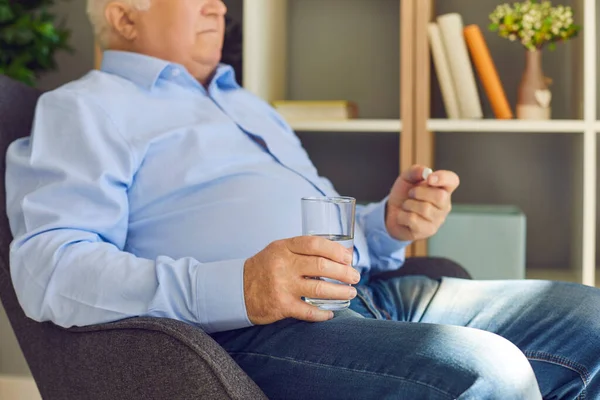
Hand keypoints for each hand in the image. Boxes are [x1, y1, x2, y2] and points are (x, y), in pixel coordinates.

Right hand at [243, 236, 359, 324]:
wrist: (236, 289)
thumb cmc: (264, 267)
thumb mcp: (278, 250)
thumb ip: (301, 249)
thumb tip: (337, 254)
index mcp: (284, 248)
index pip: (314, 244)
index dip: (335, 250)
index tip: (348, 257)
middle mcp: (283, 265)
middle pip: (321, 266)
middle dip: (344, 272)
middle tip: (355, 277)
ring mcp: (282, 286)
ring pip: (319, 288)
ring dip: (340, 292)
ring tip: (351, 293)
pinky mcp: (281, 306)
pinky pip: (308, 311)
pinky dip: (323, 313)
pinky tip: (331, 313)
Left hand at [386, 165, 459, 241]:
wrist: (391, 214)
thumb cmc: (403, 196)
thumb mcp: (406, 179)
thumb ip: (415, 171)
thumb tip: (426, 171)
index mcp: (442, 189)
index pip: (452, 181)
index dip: (444, 178)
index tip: (429, 178)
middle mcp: (444, 205)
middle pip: (440, 196)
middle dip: (419, 192)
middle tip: (411, 194)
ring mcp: (438, 219)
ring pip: (425, 209)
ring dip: (408, 205)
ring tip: (407, 206)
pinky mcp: (428, 231)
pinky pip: (413, 219)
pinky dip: (402, 216)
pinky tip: (404, 217)